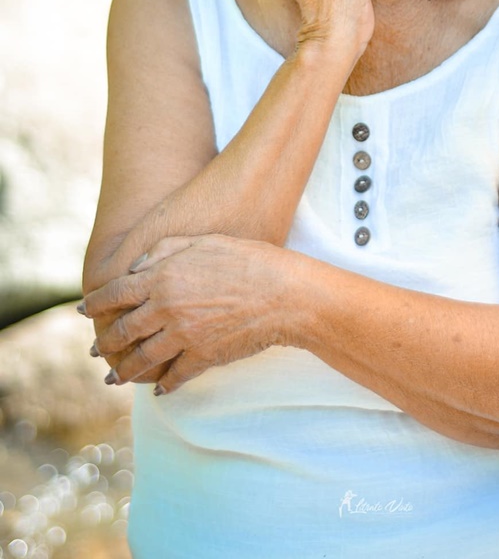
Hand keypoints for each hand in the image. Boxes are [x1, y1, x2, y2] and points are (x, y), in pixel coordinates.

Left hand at [84, 234, 299, 394]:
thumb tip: (134, 268)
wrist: (284, 294)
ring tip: (114, 378)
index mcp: (163, 276)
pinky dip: (163, 386)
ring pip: (142, 359)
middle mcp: (166, 308)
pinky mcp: (202, 357)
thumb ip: (164, 250)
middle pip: (123, 330)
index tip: (83, 310)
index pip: (116, 293)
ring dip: (124, 371)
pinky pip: (174, 376)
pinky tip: (158, 390)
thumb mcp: (204, 241)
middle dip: (105, 342)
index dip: (96, 303)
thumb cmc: (248, 259)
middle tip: (95, 349)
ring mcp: (183, 336)